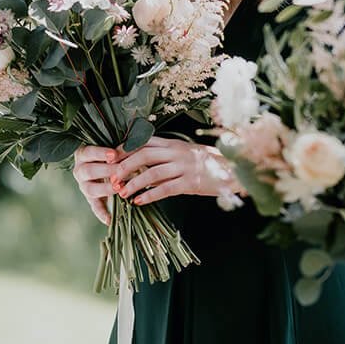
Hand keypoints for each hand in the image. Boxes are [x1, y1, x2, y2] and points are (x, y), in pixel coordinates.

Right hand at [71, 145, 122, 224]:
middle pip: (89, 171)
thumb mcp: (111, 147)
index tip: (114, 154)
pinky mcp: (90, 199)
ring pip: (90, 189)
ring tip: (120, 188)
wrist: (107, 165)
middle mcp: (80, 170)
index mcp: (83, 154)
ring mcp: (84, 186)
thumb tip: (133, 142)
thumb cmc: (112, 152)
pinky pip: (95, 207)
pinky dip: (102, 214)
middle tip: (121, 172)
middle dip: (107, 171)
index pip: (88, 152)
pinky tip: (110, 220)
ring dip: (106, 189)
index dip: (100, 153)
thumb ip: (118, 146)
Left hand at [113, 136, 241, 205]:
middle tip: (112, 178)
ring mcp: (185, 167)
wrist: (233, 170)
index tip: (111, 157)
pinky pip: (166, 189)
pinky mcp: (191, 182)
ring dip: (134, 184)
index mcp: (174, 143)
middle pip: (144, 155)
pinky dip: (150, 196)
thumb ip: (165, 157)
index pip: (145, 141)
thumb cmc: (207, 164)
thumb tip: (141, 164)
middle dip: (125, 166)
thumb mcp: (185, 155)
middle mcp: (178, 152)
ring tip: (121, 193)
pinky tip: (139, 202)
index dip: (126, 148)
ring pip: (153, 173)